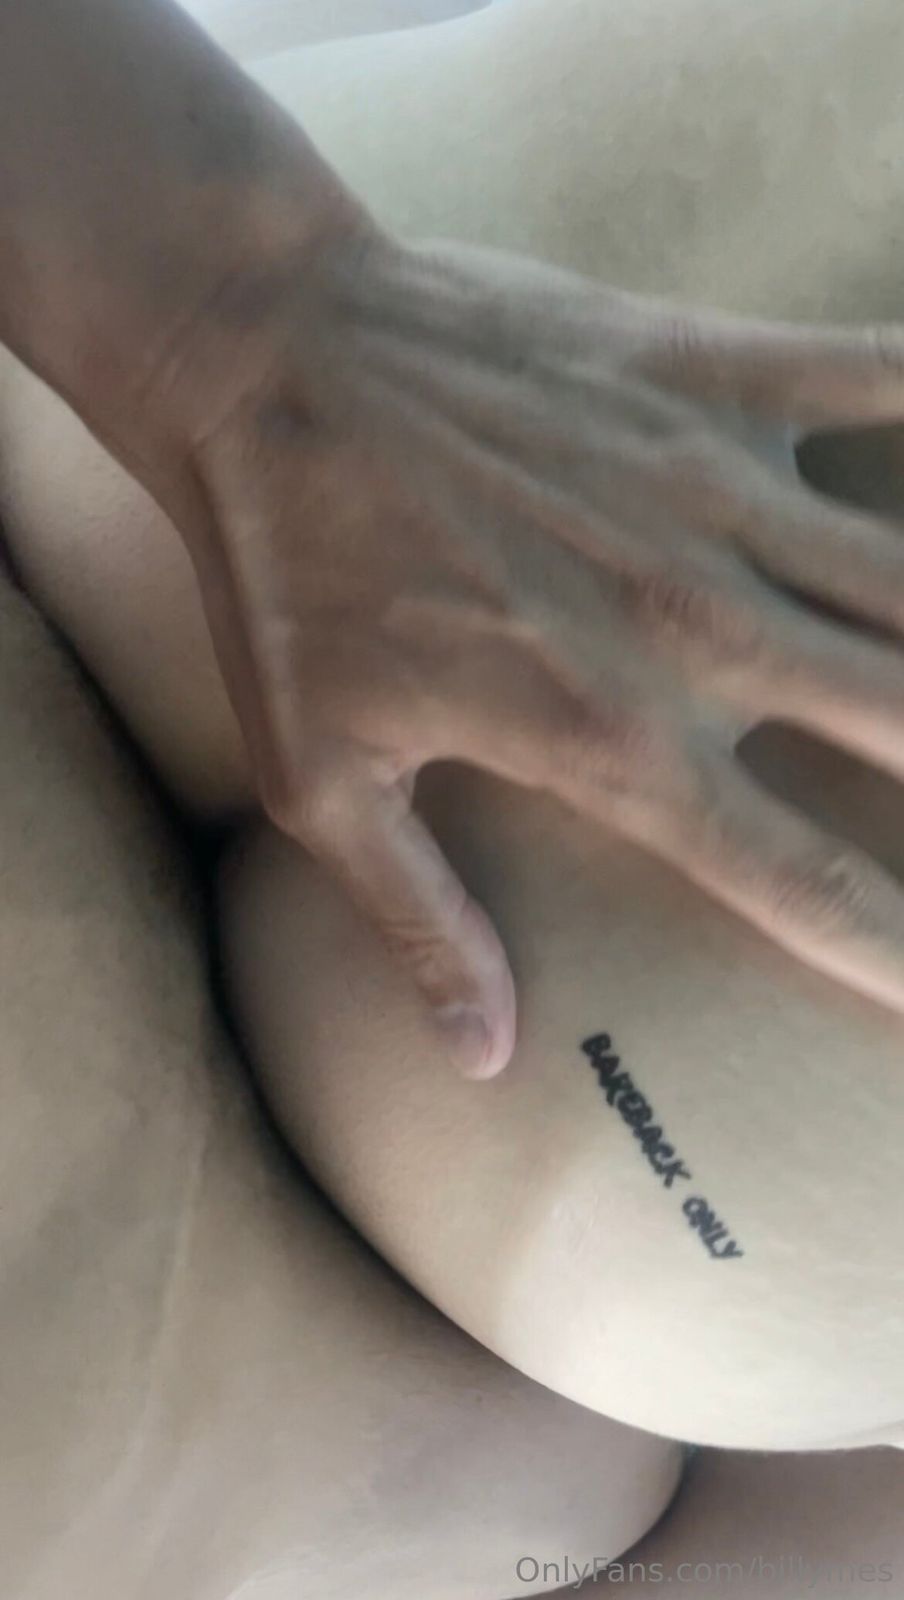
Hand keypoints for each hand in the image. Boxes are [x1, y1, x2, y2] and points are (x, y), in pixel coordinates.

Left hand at [152, 224, 903, 1077]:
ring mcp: (712, 496)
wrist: (261, 358)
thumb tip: (482, 1052)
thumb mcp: (320, 782)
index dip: (894, 952)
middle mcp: (695, 632)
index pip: (800, 881)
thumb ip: (419, 924)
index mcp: (612, 743)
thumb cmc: (283, 575)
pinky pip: (866, 378)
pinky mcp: (701, 376)